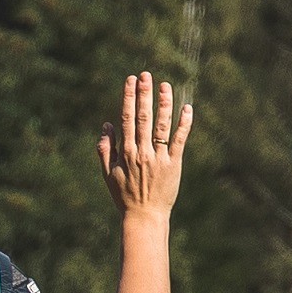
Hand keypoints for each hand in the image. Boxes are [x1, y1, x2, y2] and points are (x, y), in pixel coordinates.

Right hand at [101, 69, 191, 221]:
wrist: (144, 217)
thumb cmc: (124, 196)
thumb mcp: (107, 174)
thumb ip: (105, 148)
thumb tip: (106, 124)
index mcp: (125, 152)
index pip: (126, 119)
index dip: (128, 97)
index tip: (130, 81)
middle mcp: (141, 152)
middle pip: (143, 118)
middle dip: (144, 94)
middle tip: (146, 75)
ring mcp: (159, 158)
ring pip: (162, 126)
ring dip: (163, 104)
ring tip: (165, 86)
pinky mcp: (174, 164)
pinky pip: (179, 140)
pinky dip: (183, 124)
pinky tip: (186, 108)